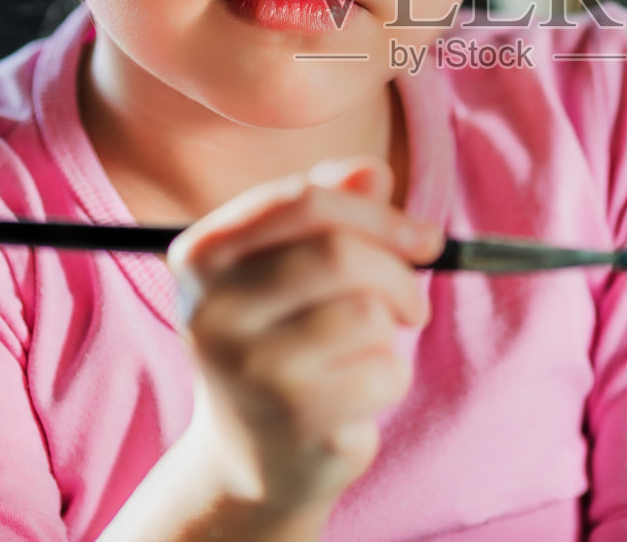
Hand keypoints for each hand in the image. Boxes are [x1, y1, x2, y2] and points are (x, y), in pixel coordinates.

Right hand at [165, 155, 444, 518]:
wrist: (251, 456)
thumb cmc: (282, 338)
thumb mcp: (292, 265)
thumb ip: (331, 208)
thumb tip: (371, 169)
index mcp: (202, 255)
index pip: (303, 201)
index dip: (378, 212)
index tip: (424, 238)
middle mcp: (212, 310)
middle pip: (339, 254)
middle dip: (398, 272)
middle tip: (413, 302)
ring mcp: (249, 370)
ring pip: (367, 312)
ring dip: (391, 329)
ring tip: (368, 349)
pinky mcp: (293, 420)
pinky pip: (382, 370)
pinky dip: (390, 378)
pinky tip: (357, 395)